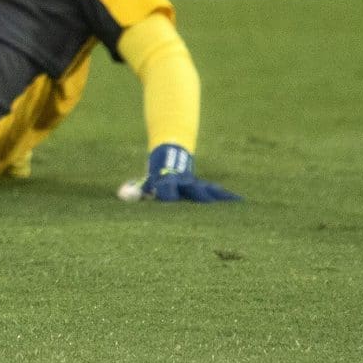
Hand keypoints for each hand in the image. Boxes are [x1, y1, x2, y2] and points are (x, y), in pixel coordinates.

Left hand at [125, 144, 240, 202]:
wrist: (171, 152)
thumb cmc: (155, 174)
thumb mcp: (144, 181)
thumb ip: (135, 190)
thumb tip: (122, 196)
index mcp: (167, 182)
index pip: (166, 189)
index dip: (166, 194)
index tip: (168, 201)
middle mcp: (184, 182)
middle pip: (193, 191)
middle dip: (200, 199)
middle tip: (210, 209)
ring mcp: (196, 184)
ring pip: (208, 190)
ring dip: (218, 198)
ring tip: (234, 206)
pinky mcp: (204, 186)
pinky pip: (217, 192)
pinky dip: (227, 197)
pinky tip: (241, 202)